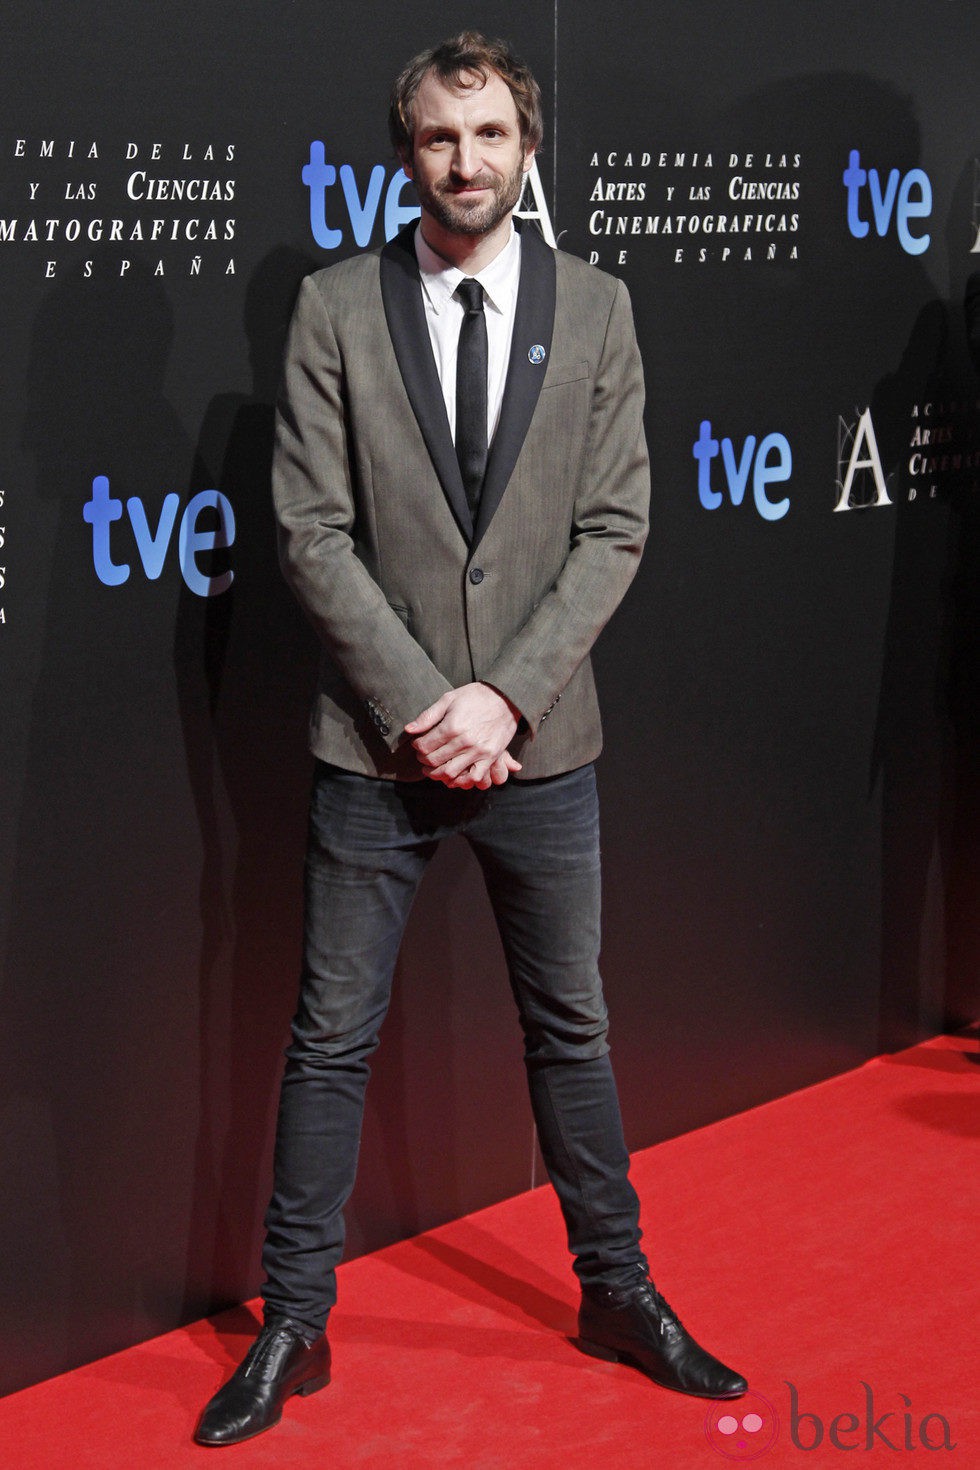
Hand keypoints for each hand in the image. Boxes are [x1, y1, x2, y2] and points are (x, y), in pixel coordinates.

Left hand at [405, 683, 521, 787]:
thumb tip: (409, 730)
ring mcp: (478, 751)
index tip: (418, 744)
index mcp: (452, 726)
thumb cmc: (475, 696)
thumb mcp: (449, 699)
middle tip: (423, 757)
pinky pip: (473, 777)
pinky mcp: (490, 757)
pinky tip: (453, 777)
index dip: (417, 747)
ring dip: (437, 774)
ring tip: (433, 769)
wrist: (506, 697)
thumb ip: (428, 716)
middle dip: (424, 761)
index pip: (425, 746)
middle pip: (434, 760)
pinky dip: (460, 781)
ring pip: (450, 772)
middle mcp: (464, 741)